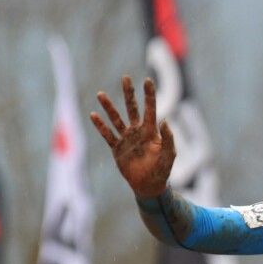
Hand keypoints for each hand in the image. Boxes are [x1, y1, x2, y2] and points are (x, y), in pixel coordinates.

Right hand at [90, 76, 175, 196]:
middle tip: (125, 78)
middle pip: (132, 108)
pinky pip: (107, 135)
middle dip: (129, 94)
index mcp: (151, 131)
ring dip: (109, 107)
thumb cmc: (162, 170)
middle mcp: (137, 131)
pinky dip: (100, 126)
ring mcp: (126, 139)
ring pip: (116, 119)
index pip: (150, 109)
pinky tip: (93, 115)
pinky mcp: (117, 149)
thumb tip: (165, 121)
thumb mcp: (169, 155)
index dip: (149, 95)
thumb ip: (168, 138)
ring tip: (101, 94)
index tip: (148, 81)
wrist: (149, 185)